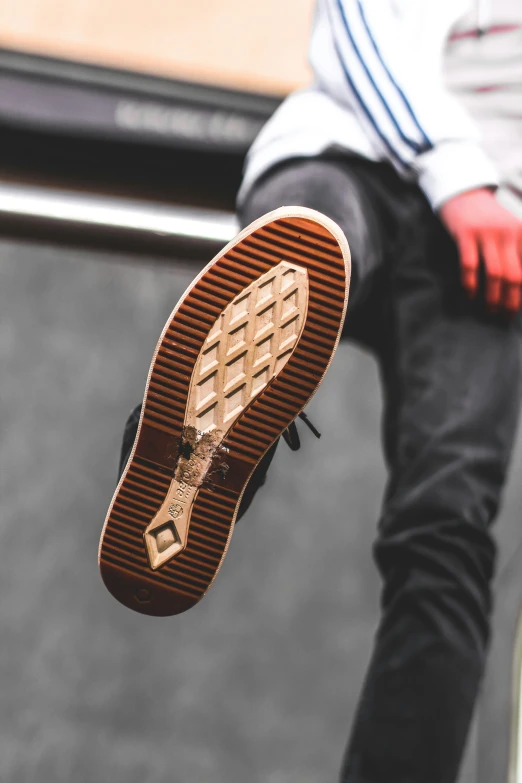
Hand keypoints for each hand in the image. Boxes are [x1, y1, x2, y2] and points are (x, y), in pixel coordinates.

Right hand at [439, 188, 521, 312]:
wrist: (465, 192)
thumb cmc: (488, 218)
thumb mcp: (510, 231)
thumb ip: (518, 253)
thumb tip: (519, 284)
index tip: (520, 309)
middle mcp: (507, 233)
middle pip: (514, 275)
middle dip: (512, 300)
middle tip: (506, 316)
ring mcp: (486, 233)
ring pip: (494, 274)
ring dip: (493, 297)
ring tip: (490, 311)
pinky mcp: (465, 234)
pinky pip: (469, 265)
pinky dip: (470, 284)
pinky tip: (470, 295)